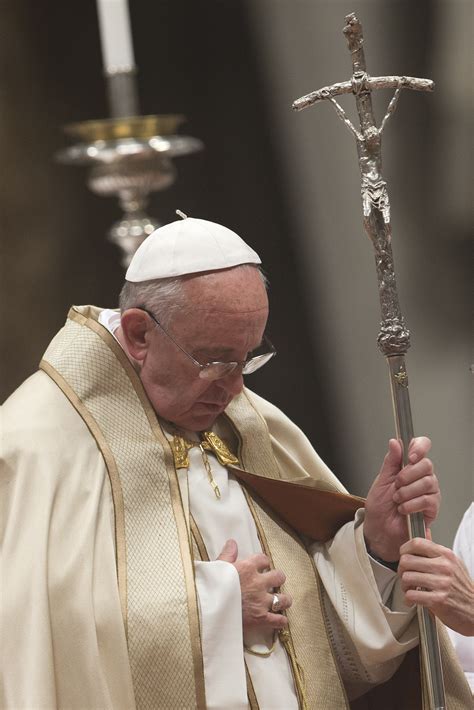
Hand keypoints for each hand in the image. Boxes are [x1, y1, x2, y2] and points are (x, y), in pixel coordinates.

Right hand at [217, 539, 291, 631]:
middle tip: (274, 582)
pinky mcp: (261, 618)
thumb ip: (227, 554)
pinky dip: (281, 620)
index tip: (262, 566)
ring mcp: (261, 601)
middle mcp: (258, 583)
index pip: (263, 559)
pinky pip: (278, 620)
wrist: (208, 609)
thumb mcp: (218, 567)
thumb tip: (232, 542)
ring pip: (283, 599)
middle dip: (277, 578)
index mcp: (248, 568)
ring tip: (282, 600)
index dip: (264, 562)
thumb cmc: (211, 587)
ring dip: (283, 600)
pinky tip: (281, 620)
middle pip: (279, 577)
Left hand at [363, 437, 439, 560]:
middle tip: (396, 484)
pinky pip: (427, 500)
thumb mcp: (382, 480)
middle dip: (407, 475)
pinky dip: (411, 504)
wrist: (379, 529)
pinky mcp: (432, 508)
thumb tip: (395, 442)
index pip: (422, 447)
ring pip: (428, 482)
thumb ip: (390, 461)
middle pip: (427, 464)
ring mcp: (429, 492)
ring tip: (397, 499)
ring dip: (407, 491)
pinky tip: (403, 509)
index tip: (410, 455)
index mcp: (409, 466)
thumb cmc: (380, 506)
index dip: (419, 447)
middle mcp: (422, 476)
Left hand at [399, 536, 473, 635]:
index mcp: (446, 555)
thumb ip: (436, 552)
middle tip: (406, 577)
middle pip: (407, 561)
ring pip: (406, 578)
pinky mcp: (438, 600)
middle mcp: (444, 567)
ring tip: (411, 589)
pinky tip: (413, 600)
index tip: (403, 556)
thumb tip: (424, 535)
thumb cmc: (462, 588)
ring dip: (404, 586)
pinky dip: (408, 599)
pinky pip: (411, 595)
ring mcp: (441, 583)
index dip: (404, 549)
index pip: (417, 543)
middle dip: (402, 570)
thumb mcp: (453, 564)